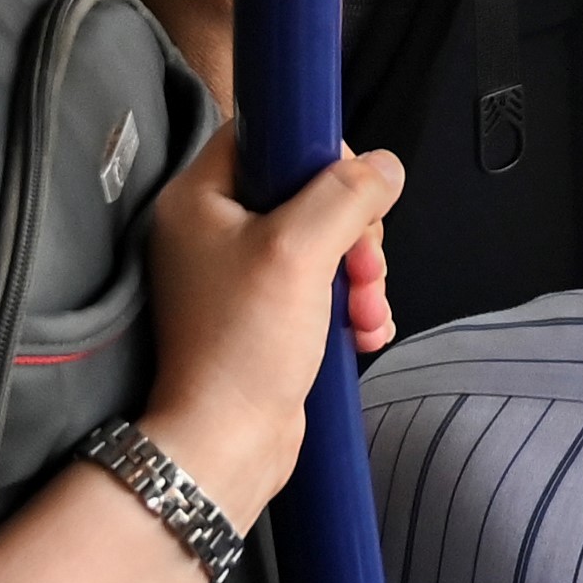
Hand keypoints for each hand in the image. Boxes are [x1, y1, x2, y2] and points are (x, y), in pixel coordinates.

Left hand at [138, 122, 405, 525]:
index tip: (352, 188)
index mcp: (199, 200)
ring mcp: (238, 278)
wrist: (227, 446)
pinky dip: (349, 306)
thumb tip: (383, 166)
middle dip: (353, 231)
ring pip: (322, 244)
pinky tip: (364, 332)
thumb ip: (345, 196)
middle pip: (306, 193)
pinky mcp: (263, 318)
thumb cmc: (243, 348)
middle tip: (366, 266)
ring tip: (366, 311)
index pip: (263, 136)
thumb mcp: (300, 252)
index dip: (316, 152)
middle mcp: (212, 233)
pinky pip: (320, 289)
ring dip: (360, 274)